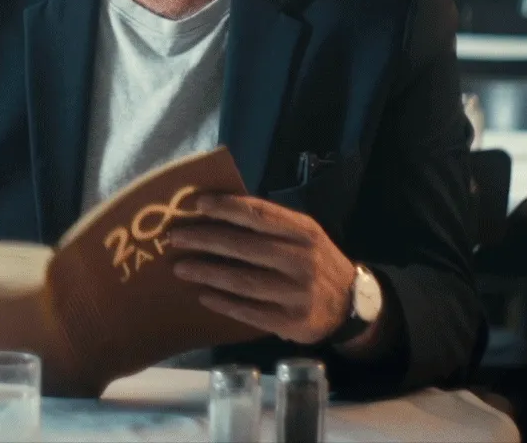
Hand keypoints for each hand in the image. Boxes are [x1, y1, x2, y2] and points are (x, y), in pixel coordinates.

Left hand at [170, 194, 359, 345]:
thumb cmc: (317, 262)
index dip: (226, 207)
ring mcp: (297, 293)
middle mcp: (302, 260)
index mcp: (304, 232)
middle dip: (205, 239)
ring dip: (207, 272)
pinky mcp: (290, 322)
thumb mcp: (305, 236)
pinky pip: (249, 311)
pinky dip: (223, 302)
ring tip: (181, 267)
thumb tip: (220, 210)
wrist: (351, 306)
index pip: (260, 214)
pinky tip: (204, 295)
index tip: (197, 204)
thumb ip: (272, 224)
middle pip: (245, 246)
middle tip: (175, 237)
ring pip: (243, 280)